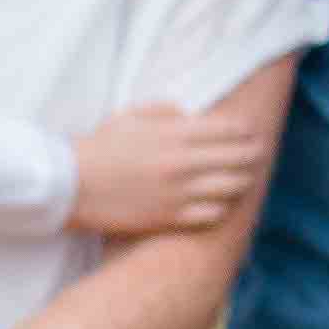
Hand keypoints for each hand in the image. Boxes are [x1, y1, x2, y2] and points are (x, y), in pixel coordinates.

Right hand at [68, 100, 276, 235]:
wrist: (69, 186)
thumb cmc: (97, 148)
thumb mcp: (128, 116)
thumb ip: (163, 111)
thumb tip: (189, 115)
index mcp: (174, 134)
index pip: (227, 129)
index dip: (244, 130)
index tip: (249, 131)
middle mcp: (183, 163)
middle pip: (237, 159)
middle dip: (252, 154)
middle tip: (258, 153)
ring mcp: (179, 193)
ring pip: (231, 188)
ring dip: (243, 181)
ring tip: (246, 178)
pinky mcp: (170, 218)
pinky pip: (212, 214)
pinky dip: (222, 207)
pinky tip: (221, 203)